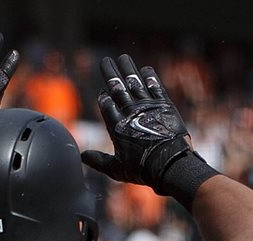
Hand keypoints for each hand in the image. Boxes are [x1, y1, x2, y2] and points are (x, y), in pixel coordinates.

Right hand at [81, 54, 195, 192]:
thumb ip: (98, 161)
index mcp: (117, 126)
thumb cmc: (143, 170)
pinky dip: (150, 77)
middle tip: (105, 61)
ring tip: (123, 58)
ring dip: (128, 69)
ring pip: (134, 82)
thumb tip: (82, 157)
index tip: (104, 92)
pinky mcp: (164, 105)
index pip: (106, 103)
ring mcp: (147, 106)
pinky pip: (155, 86)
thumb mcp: (117, 169)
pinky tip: (146, 70)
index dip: (104, 96)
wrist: (171, 165)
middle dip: (110, 73)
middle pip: (117, 87)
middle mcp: (130, 112)